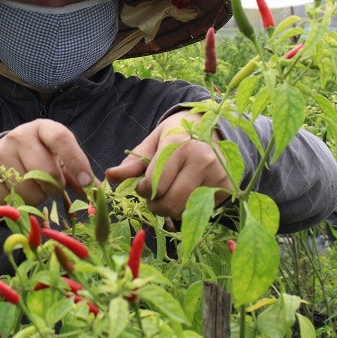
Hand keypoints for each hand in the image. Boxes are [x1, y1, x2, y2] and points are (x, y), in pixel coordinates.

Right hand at [0, 120, 96, 205]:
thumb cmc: (33, 158)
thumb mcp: (54, 158)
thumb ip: (76, 173)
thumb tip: (98, 191)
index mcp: (42, 129)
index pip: (62, 138)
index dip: (76, 161)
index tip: (87, 182)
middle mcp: (19, 136)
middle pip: (48, 173)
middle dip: (54, 187)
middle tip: (48, 186)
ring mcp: (0, 154)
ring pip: (31, 191)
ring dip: (35, 198)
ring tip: (27, 187)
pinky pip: (12, 201)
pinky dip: (17, 205)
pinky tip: (13, 194)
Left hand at [105, 112, 230, 216]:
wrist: (214, 127)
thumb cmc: (177, 135)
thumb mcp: (153, 142)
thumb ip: (133, 162)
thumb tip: (110, 176)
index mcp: (178, 145)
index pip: (153, 185)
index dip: (142, 190)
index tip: (144, 184)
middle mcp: (201, 160)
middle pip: (170, 203)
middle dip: (156, 205)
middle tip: (155, 196)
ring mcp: (217, 175)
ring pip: (184, 211)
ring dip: (171, 209)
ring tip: (171, 193)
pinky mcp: (226, 187)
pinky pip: (200, 211)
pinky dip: (189, 208)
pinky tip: (189, 192)